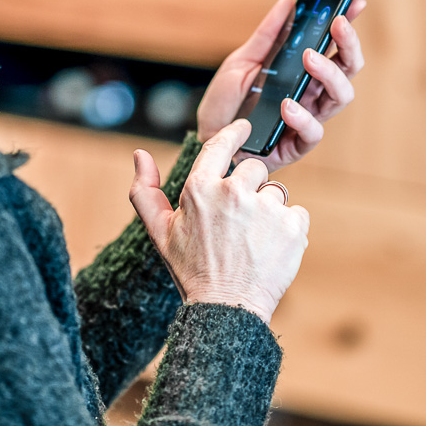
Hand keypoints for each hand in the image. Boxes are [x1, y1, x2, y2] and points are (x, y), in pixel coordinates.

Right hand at [129, 120, 309, 324]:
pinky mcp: (292, 227)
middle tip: (239, 218)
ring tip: (253, 237)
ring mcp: (265, 208)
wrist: (226, 308)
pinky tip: (271, 245)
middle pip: (255, 168)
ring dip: (268, 208)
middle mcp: (233, 192)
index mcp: (200, 187)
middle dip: (250, 187)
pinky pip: (296, 212)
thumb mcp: (159, 230)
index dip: (234, 132)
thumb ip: (144, 189)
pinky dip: (288, 227)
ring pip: (276, 191)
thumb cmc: (190, 268)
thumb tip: (140, 154)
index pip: (221, 144)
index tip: (243, 127)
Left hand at [196, 0, 366, 172]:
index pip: (334, 47)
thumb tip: (288, 3)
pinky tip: (287, 104)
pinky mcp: (296, 144)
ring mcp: (307, 117)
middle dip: (348, 44)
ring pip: (340, 97)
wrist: (208, 135)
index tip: (355, 2)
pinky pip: (313, 132)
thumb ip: (267, 36)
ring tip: (310, 58)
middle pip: (347, 69)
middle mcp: (311, 93)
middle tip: (336, 24)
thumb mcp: (242, 61)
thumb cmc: (227, 100)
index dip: (348, 27)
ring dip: (330, 74)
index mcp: (302, 71)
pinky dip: (303, 117)